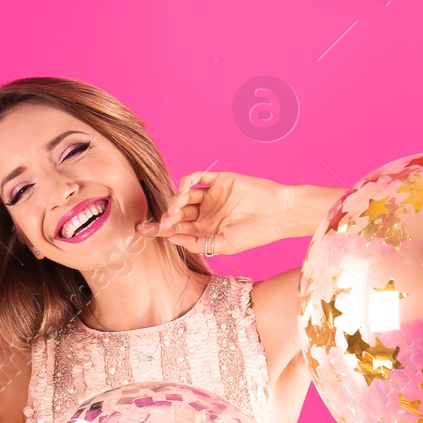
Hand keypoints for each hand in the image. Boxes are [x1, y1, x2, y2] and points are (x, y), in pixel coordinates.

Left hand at [136, 170, 289, 254]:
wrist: (279, 213)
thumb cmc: (256, 233)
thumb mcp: (224, 244)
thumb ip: (198, 243)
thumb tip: (172, 239)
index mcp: (206, 230)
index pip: (178, 229)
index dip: (160, 229)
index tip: (142, 230)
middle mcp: (207, 212)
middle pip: (178, 213)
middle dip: (167, 216)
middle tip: (164, 221)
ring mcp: (213, 196)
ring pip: (185, 196)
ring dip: (176, 200)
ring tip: (177, 208)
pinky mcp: (220, 181)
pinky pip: (198, 178)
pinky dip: (187, 180)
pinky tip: (185, 189)